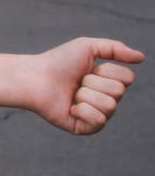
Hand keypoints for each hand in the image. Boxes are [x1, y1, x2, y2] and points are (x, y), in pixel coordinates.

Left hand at [28, 38, 143, 134]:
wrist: (34, 78)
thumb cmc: (58, 62)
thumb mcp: (87, 47)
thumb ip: (115, 49)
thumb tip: (142, 58)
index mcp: (108, 82)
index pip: (127, 79)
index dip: (107, 71)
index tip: (88, 68)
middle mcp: (105, 99)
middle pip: (119, 91)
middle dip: (94, 82)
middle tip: (76, 81)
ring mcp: (96, 115)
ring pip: (110, 105)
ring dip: (86, 95)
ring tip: (71, 93)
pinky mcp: (85, 128)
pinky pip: (99, 120)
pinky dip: (83, 110)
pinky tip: (70, 107)